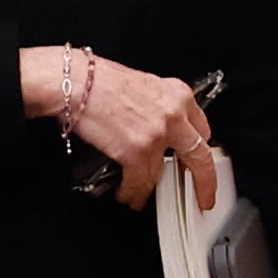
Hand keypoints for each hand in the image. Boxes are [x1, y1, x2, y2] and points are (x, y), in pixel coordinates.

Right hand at [18, 43, 218, 208]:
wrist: (73, 82)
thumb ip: (158, 107)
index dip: (199, 150)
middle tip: (204, 196)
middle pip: (200, 156)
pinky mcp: (136, 151)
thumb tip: (157, 128)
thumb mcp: (142, 85)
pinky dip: (131, 192)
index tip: (198, 162)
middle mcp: (174, 115)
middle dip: (204, 181)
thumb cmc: (97, 80)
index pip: (202, 129)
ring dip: (150, 189)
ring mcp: (157, 135)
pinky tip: (125, 194)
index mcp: (178, 94)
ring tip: (139, 196)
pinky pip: (139, 182)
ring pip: (162, 174)